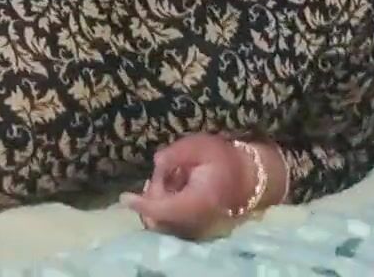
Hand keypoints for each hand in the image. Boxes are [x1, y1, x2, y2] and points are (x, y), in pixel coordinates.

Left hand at [121, 134, 250, 238]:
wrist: (248, 176)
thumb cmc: (224, 158)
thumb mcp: (200, 146)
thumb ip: (175, 154)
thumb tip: (156, 164)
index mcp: (198, 200)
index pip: (163, 209)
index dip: (142, 204)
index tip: (125, 197)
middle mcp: (195, 220)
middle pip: (158, 218)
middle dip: (151, 196)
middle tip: (162, 173)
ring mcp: (194, 226)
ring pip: (161, 221)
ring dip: (157, 200)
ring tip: (172, 177)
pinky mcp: (191, 226)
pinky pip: (168, 221)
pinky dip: (164, 205)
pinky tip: (175, 186)